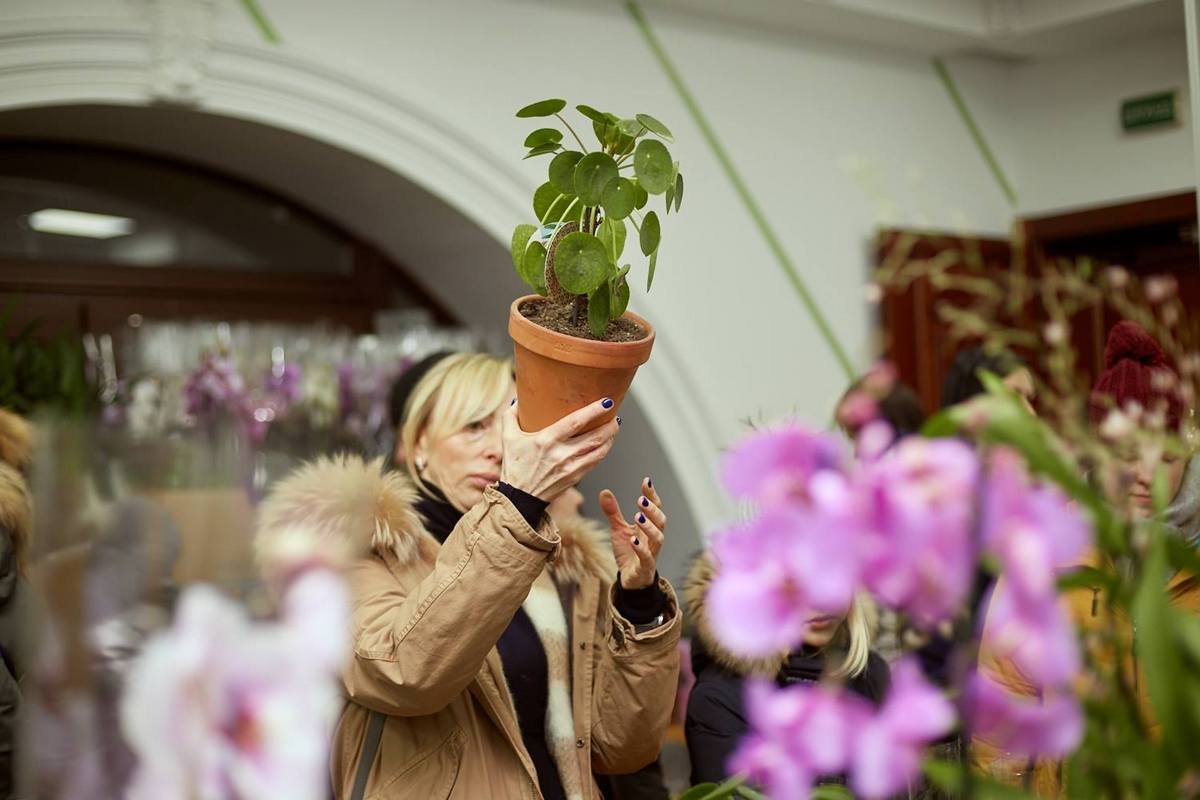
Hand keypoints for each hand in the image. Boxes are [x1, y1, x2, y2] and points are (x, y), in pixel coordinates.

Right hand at [500, 398, 619, 500]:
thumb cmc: (514, 466)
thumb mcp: (507, 438)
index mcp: (545, 440)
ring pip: (600, 451)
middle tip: (615, 415)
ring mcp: (571, 468)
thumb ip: (511, 416)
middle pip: (595, 437)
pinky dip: (604, 450)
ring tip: (614, 427)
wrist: (519, 498)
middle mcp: (561, 454)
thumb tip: (518, 400)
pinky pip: (596, 462)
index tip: (606, 402)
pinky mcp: (576, 478)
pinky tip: (605, 443)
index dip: (594, 411)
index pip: (575, 422)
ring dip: (610, 438)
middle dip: (610, 425)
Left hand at [599, 477, 664, 589]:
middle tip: (641, 500)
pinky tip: (633, 540)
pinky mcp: (644, 567)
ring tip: (638, 516)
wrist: (630, 580)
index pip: (655, 508)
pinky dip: (641, 549)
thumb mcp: (618, 530)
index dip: (652, 495)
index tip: (646, 481)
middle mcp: (653, 539)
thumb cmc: (628, 552)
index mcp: (648, 527)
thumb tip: (605, 491)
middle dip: (653, 510)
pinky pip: (647, 557)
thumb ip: (613, 512)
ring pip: (658, 538)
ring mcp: (651, 553)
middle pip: (661, 522)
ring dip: (649, 527)